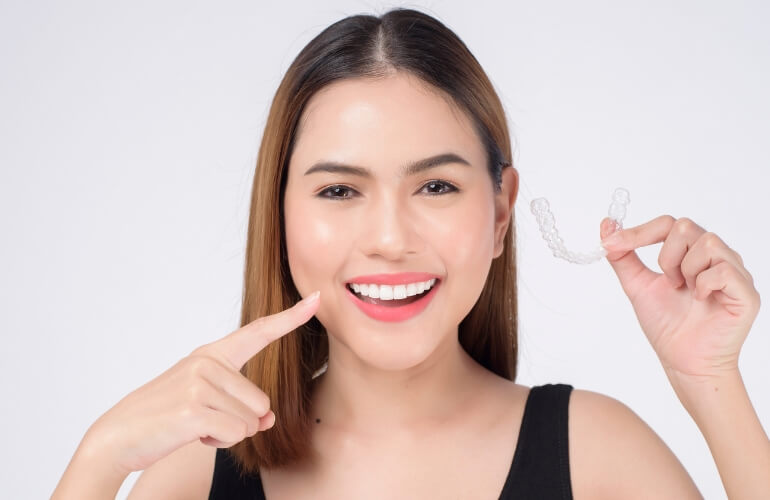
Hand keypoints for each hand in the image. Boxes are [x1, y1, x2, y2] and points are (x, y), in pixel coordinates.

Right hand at [83, 290, 320, 475]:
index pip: (259, 332)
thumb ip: (242, 405)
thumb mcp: (208, 403)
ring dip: (229, 433)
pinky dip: (220, 442)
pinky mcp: (195, 409)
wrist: (119, 435)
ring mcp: (201, 383)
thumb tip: (269, 419)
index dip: (291, 317)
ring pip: (252, 420)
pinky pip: (236, 433)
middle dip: (241, 421)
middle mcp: (208, 362)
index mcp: (212, 354)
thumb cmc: (167, 416)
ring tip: (196, 425)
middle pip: (262, 401)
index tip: (317, 299)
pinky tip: (193, 434)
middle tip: (204, 419)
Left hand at [600, 216, 760, 382]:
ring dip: (686, 270)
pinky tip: (701, 300)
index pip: (667, 224)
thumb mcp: (637, 285)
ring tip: (687, 293)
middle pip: (685, 227)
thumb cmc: (667, 325)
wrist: (684, 362)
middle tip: (669, 283)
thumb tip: (606, 225)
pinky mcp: (746, 292)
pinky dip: (704, 285)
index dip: (639, 232)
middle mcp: (715, 256)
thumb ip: (622, 257)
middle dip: (666, 257)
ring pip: (707, 243)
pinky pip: (723, 270)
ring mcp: (734, 272)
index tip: (612, 243)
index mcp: (690, 252)